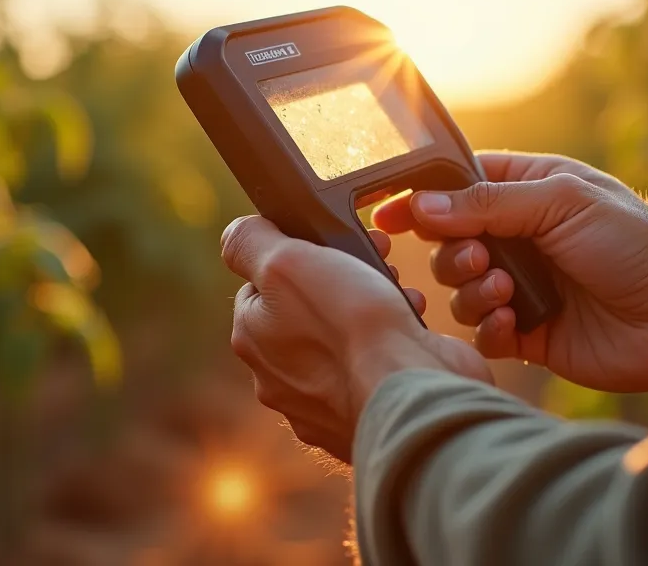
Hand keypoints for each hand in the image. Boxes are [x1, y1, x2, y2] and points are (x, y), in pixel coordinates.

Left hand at [220, 216, 492, 461]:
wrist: (410, 394)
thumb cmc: (351, 326)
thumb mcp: (286, 262)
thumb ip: (251, 243)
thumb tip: (237, 233)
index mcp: (253, 339)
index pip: (261, 283)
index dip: (297, 254)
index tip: (332, 245)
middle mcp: (279, 378)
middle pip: (305, 310)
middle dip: (339, 281)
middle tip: (374, 262)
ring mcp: (322, 404)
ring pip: (343, 339)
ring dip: (372, 309)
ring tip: (395, 294)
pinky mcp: (365, 415)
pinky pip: (374, 368)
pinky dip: (392, 345)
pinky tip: (410, 332)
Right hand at [373, 151, 647, 391]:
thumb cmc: (633, 242)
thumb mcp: (560, 202)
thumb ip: (488, 203)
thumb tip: (422, 206)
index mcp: (527, 191)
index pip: (457, 188)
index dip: (423, 200)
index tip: (389, 215)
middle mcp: (518, 238)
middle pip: (448, 242)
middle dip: (455, 253)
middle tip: (484, 259)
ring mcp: (521, 286)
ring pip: (459, 289)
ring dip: (474, 291)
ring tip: (509, 293)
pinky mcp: (528, 333)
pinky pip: (482, 332)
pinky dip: (489, 328)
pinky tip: (516, 323)